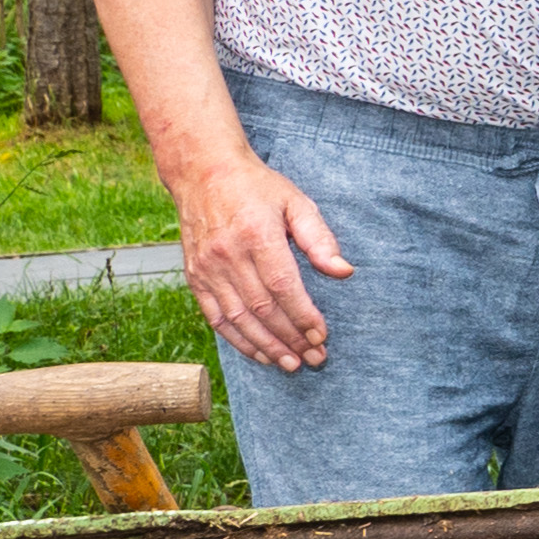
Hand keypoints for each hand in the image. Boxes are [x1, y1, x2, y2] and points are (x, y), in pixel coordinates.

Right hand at [177, 148, 353, 368]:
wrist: (202, 173)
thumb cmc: (258, 188)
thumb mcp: (296, 202)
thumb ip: (320, 238)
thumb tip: (344, 272)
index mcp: (256, 235)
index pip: (282, 286)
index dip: (303, 316)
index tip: (322, 335)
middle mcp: (227, 255)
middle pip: (262, 308)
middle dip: (291, 339)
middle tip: (316, 359)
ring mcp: (206, 268)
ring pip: (238, 319)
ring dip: (266, 346)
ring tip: (291, 365)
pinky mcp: (194, 277)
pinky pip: (215, 317)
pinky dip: (238, 339)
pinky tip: (260, 354)